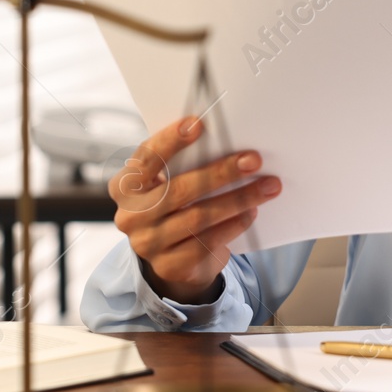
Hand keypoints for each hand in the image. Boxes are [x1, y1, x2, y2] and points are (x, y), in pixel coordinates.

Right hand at [109, 116, 280, 303]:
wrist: (172, 258)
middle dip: (221, 172)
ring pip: (198, 217)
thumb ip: (182, 165)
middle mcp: (130, 216)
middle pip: (179, 189)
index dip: (170, 140)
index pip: (145, 158)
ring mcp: (147, 244)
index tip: (198, 124)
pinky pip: (207, 243)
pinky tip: (251, 212)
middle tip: (253, 160)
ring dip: (238, 199)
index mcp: (125, 187)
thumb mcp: (168, 184)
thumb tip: (226, 140)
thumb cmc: (174, 206)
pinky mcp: (169, 266)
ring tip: (266, 186)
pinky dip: (233, 225)